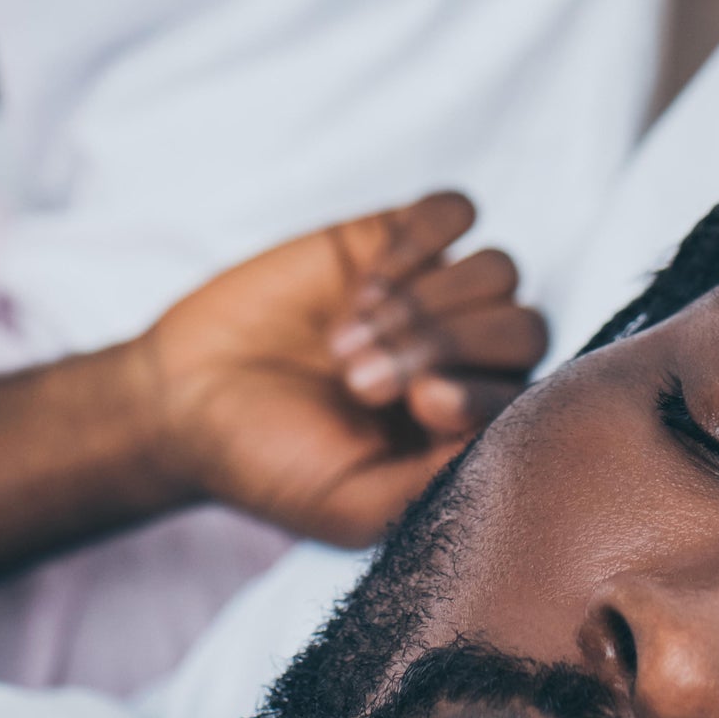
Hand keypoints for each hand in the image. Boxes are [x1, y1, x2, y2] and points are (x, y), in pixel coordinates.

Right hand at [134, 193, 546, 549]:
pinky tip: (363, 284)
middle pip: (521, 327)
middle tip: (361, 380)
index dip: (481, 392)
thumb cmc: (274, 466)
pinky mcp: (397, 237)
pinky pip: (454, 211)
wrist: (188, 401)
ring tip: (346, 340)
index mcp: (474, 427)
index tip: (419, 403)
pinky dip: (417, 244)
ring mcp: (438, 291)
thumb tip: (515, 448)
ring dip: (423, 303)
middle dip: (444, 347)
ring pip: (498, 269)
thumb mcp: (355, 506)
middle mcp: (469, 357)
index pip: (530, 398)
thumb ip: (436, 485)